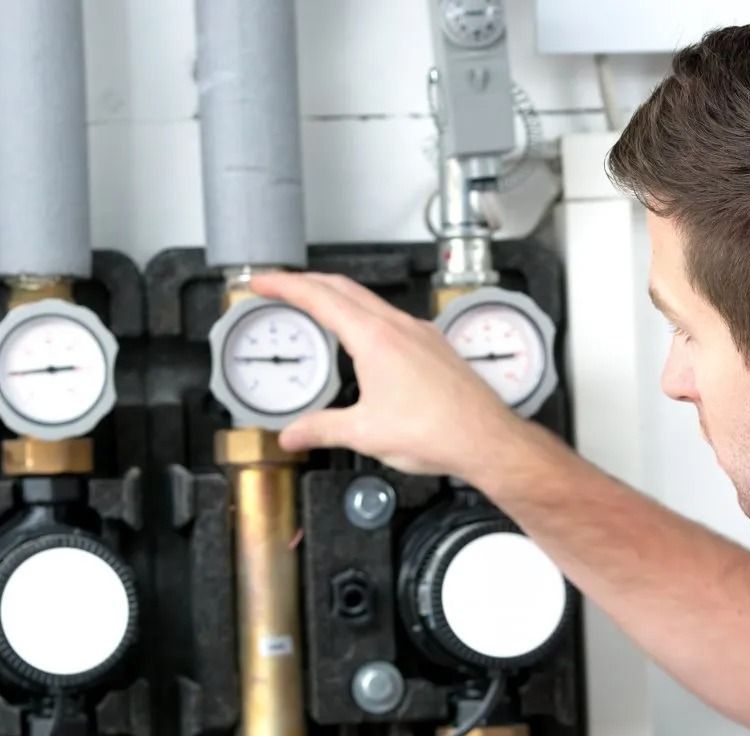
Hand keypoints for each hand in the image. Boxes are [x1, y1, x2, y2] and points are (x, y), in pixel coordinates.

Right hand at [250, 271, 530, 483]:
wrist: (487, 439)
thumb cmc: (437, 432)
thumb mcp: (366, 434)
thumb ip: (322, 429)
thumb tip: (293, 435)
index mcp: (375, 338)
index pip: (320, 297)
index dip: (285, 286)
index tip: (263, 282)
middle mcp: (399, 327)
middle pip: (344, 288)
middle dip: (307, 283)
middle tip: (281, 288)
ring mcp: (420, 333)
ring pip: (371, 301)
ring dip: (338, 297)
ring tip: (317, 308)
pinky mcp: (435, 347)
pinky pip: (392, 318)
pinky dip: (366, 316)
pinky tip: (364, 337)